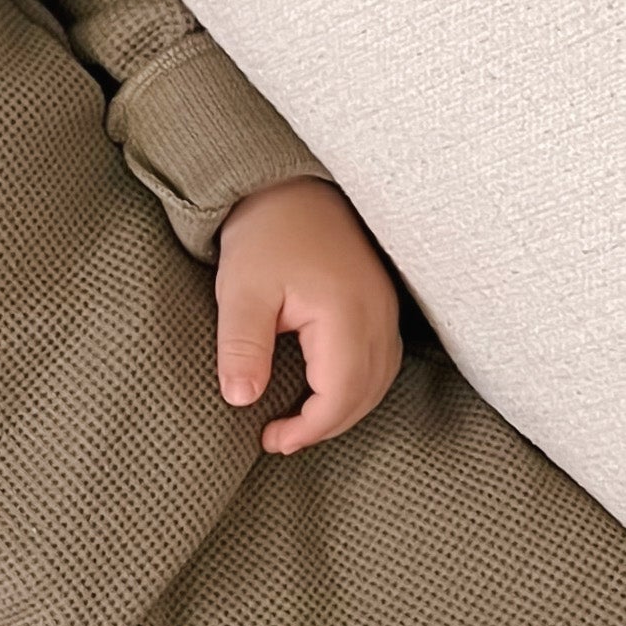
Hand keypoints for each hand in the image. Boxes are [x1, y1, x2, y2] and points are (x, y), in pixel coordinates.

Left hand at [215, 177, 401, 455]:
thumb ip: (243, 348)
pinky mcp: (379, 301)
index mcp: (345, 314)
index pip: (341, 394)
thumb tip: (241, 400)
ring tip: (300, 422)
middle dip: (326, 425)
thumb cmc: (266, 234)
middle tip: (280, 438)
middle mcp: (376, 314)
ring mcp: (384, 307)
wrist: (291, 186)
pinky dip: (358, 385)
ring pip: (379, 379)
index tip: (271, 440)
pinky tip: (326, 390)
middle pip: (366, 393)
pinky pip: (381, 358)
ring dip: (344, 409)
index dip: (309, 428)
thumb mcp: (242, 291)